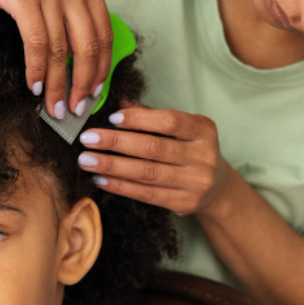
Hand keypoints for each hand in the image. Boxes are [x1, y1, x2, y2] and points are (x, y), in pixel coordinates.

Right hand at [0, 0, 113, 119]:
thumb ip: (72, 14)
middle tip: (75, 108)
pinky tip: (33, 85)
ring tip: (53, 106)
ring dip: (56, 85)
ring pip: (60, 50)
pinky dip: (36, 70)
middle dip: (83, 85)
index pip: (105, 35)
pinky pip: (36, 43)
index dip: (101, 70)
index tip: (95, 94)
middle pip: (88, 46)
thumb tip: (83, 66)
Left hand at [75, 100, 233, 216]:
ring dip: (112, 166)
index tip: (111, 119)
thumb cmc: (190, 149)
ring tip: (86, 160)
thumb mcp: (181, 129)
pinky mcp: (184, 203)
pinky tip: (101, 179)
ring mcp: (196, 182)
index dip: (139, 120)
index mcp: (203, 130)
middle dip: (116, 143)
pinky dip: (121, 186)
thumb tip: (120, 102)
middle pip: (154, 148)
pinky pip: (146, 194)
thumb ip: (152, 116)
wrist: (217, 187)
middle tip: (87, 139)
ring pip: (147, 173)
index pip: (170, 122)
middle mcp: (204, 156)